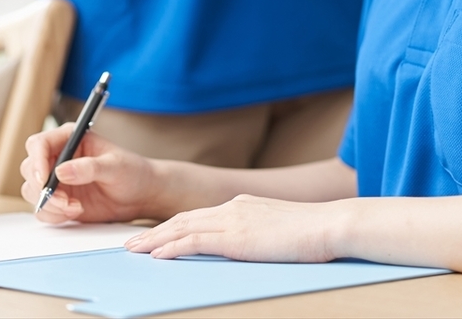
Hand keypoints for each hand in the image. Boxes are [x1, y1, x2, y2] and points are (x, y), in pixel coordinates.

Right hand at [20, 125, 161, 224]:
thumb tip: (61, 171)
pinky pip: (43, 209)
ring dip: (50, 204)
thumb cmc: (132, 172)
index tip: (44, 180)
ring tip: (76, 207)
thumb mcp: (115, 166)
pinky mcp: (59, 200)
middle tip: (65, 201)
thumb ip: (90, 167)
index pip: (39, 144)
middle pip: (30, 169)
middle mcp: (59, 157)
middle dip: (43, 188)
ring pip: (32, 191)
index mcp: (71, 138)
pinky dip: (54, 214)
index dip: (37, 161)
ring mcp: (57, 180)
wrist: (140, 195)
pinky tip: (76, 211)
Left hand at [124, 195, 341, 261]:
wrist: (330, 225)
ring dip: (155, 240)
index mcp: (242, 205)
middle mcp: (233, 207)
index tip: (154, 235)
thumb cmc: (313, 232)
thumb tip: (248, 246)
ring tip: (135, 250)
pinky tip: (158, 255)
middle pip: (182, 219)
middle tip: (132, 243)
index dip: (172, 226)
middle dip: (154, 232)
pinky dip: (173, 248)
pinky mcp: (236, 237)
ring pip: (182, 228)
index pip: (198, 216)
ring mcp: (233, 220)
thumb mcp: (278, 229)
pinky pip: (195, 242)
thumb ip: (257, 233)